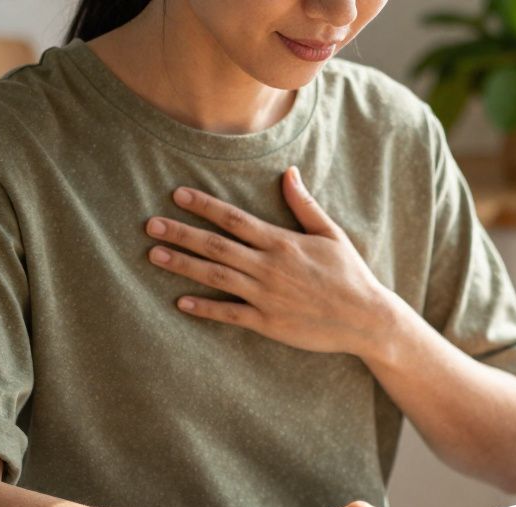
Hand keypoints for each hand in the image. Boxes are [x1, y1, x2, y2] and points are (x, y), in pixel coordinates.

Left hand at [144, 167, 393, 355]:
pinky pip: (229, 314)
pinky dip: (204, 308)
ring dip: (183, 265)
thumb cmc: (350, 275)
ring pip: (215, 277)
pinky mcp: (268, 323)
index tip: (177, 195)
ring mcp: (266, 296)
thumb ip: (304, 205)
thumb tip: (289, 173)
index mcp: (282, 242)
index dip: (203, 205)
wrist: (365, 319)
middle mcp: (269, 267)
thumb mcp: (332, 234)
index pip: (234, 219)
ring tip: (154, 254)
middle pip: (216, 245)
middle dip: (181, 233)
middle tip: (150, 224)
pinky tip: (181, 301)